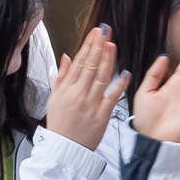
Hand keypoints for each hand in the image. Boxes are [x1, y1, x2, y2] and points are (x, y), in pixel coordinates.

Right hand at [44, 24, 124, 150]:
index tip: (95, 32)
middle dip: (98, 46)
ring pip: (101, 77)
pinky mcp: (102, 115)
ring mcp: (91, 104)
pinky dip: (119, 84)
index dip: (88, 45)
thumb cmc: (60, 124)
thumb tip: (66, 56)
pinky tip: (125, 72)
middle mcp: (79, 94)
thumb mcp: (54, 98)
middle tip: (105, 30)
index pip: (79, 61)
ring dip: (108, 59)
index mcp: (66, 89)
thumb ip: (61, 76)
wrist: (65, 149)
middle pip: (91, 65)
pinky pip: (112, 97)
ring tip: (112, 44)